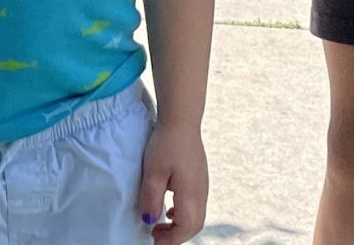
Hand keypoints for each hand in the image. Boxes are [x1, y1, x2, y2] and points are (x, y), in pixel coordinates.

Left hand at [138, 120, 207, 242]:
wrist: (181, 120)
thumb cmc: (166, 144)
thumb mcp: (153, 173)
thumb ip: (151, 199)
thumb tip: (150, 221)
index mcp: (191, 194)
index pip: (185, 228)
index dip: (170, 240)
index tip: (154, 240)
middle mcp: (201, 193)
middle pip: (194, 226)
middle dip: (176, 236)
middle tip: (155, 236)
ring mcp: (203, 185)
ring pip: (196, 216)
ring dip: (179, 226)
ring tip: (160, 225)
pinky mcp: (200, 178)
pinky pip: (195, 205)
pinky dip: (183, 214)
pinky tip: (170, 209)